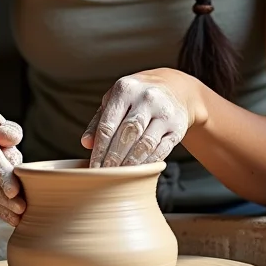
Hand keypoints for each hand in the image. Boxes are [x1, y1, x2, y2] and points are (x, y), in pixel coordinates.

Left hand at [80, 69, 204, 167]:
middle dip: (114, 158)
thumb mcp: (116, 100)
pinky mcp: (178, 126)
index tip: (93, 168)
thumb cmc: (136, 97)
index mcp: (126, 89)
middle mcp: (147, 97)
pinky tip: (139, 171)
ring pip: (145, 144)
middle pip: (127, 134)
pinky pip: (162, 149)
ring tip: (121, 177)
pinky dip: (149, 163)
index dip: (99, 149)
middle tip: (105, 176)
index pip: (108, 124)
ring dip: (131, 164)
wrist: (174, 87)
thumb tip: (86, 143)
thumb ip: (99, 121)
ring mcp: (165, 111)